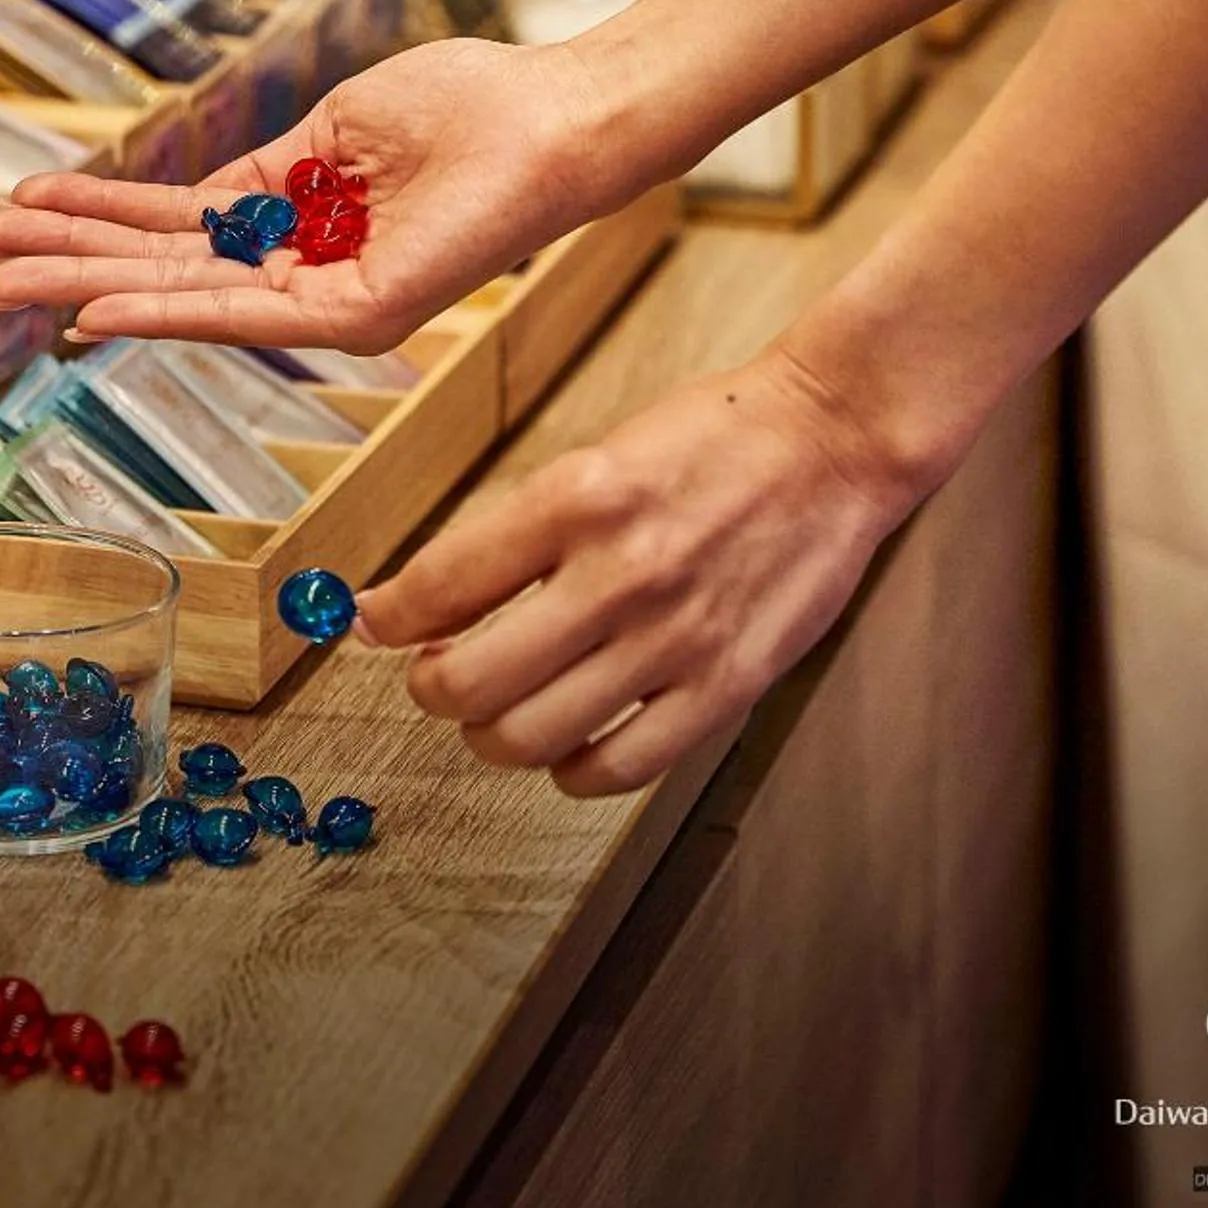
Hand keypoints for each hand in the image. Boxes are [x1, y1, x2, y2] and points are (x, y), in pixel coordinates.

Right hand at [0, 39, 626, 353]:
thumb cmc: (470, 108)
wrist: (553, 119)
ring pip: (183, 294)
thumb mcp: (338, 125)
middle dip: (67, 256)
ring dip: (88, 285)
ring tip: (5, 281)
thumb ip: (264, 174)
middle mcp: (301, 269)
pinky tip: (96, 308)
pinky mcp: (356, 315)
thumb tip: (196, 204)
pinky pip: (241, 313)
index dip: (95, 215)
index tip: (21, 202)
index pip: (174, 227)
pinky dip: (163, 310)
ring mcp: (324, 298)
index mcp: (295, 218)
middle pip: (161, 266)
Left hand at [353, 342, 937, 795]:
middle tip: (434, 676)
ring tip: (496, 711)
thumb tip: (423, 602)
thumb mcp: (596, 455)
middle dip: (429, 689)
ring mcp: (675, 638)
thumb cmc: (714, 438)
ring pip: (530, 736)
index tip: (372, 627)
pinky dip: (570, 769)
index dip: (385, 619)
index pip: (439, 584)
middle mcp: (620, 573)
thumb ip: (515, 532)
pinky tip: (567, 741)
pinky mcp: (726, 686)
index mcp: (577, 497)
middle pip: (469, 681)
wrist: (835, 440)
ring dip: (489, 734)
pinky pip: (618, 766)